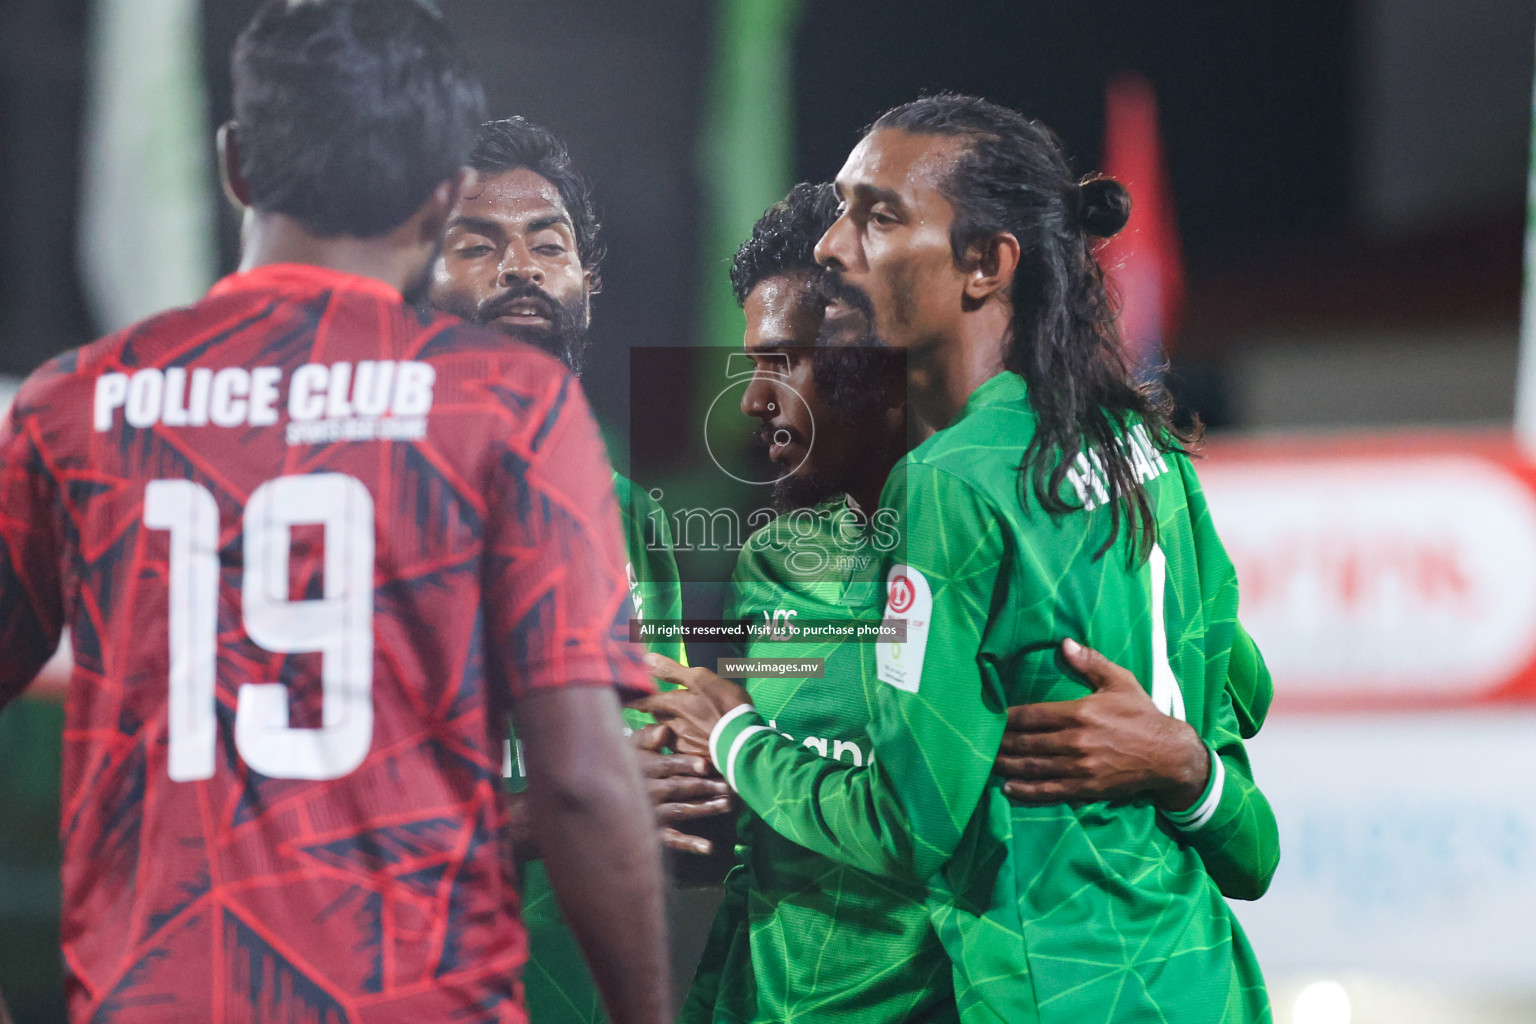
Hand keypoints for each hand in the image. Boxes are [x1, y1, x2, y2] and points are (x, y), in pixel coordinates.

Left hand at [629, 654, 750, 758]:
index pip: (644, 701)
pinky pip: (683, 750)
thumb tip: (646, 659)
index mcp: (672, 706)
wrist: (745, 743)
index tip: (627, 698)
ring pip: (668, 734)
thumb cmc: (725, 707)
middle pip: (657, 717)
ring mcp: (684, 745)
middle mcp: (672, 727)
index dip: (635, 699)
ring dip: (669, 728)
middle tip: (656, 706)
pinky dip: (684, 744)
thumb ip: (672, 671)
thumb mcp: (701, 680)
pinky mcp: (696, 759)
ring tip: (679, 723)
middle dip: (655, 711)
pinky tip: (696, 741)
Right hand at [631, 722, 734, 854]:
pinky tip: (709, 847)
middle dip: (704, 786)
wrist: (607, 788)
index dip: (686, 764)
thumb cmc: (629, 758)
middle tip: (729, 784)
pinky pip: (673, 839)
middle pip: (679, 787)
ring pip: (681, 810)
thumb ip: (649, 736)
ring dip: (704, 808)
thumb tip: (665, 731)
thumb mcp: (633, 743)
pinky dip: (690, 843)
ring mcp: (652, 813)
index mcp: (644, 767)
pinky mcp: (654, 831)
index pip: (668, 765)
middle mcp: (648, 791)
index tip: (705, 765)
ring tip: (728, 805)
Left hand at [996, 638, 1207, 809]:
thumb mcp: (1120, 682)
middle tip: (976, 743)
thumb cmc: (1141, 715)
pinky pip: (1049, 790)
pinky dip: (1026, 791)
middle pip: (1026, 743)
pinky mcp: (1086, 788)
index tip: (988, 717)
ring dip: (1006, 766)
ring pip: (1033, 767)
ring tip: (985, 764)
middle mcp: (1075, 741)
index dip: (1006, 718)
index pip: (1031, 715)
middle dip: (999, 744)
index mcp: (1080, 713)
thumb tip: (1065, 643)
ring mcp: (1079, 768)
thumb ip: (1090, 662)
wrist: (1169, 755)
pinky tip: (1008, 788)